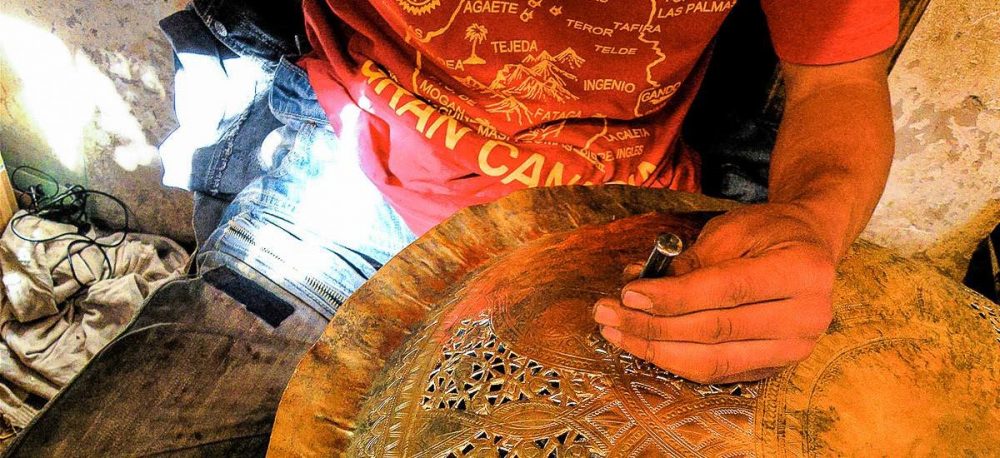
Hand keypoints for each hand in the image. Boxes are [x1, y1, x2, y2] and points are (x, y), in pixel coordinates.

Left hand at [593, 204, 836, 383]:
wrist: (809, 249)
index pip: (726, 291)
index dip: (672, 296)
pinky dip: (674, 360)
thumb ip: (692, 260)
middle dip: (652, 325)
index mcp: (803, 271)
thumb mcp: (734, 229)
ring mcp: (793, 349)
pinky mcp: (773, 367)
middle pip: (715, 331)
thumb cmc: (769, 232)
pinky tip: (642, 344)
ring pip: (712, 361)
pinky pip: (715, 372)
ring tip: (615, 331)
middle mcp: (806, 317)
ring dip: (655, 349)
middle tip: (607, 313)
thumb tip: (640, 287)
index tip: (628, 294)